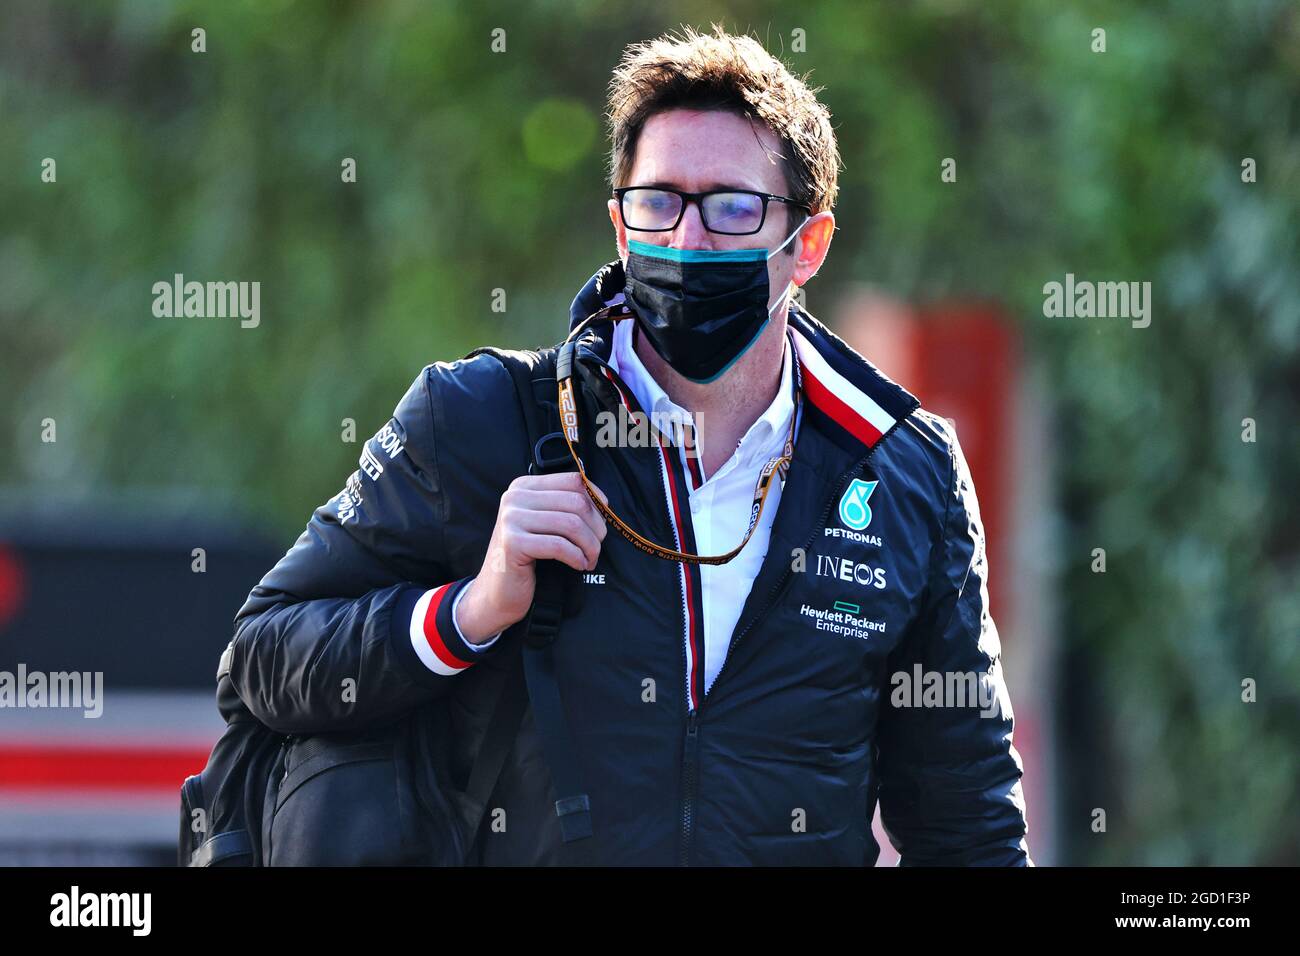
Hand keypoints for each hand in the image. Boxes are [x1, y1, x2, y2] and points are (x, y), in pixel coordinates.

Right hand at [456, 472, 607, 643]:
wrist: (498, 593)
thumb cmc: (528, 558)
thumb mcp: (544, 524)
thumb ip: (564, 507)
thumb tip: (603, 501)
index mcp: (524, 487)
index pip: (573, 480)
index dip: (597, 499)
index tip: (604, 521)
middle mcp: (515, 497)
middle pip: (576, 502)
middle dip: (596, 528)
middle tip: (596, 548)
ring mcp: (511, 519)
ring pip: (572, 524)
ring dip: (590, 546)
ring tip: (590, 559)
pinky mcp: (513, 543)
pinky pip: (560, 546)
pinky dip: (577, 557)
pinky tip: (579, 566)